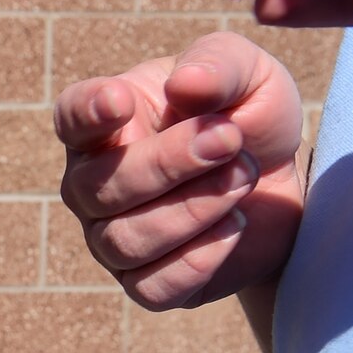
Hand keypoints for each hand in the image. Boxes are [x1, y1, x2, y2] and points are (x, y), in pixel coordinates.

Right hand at [55, 32, 304, 309]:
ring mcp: (112, 240)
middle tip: (230, 140)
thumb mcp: (247, 73)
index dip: (87, 113)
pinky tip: (236, 224)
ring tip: (245, 177)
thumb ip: (218, 66)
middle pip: (100, 189)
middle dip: (169, 164)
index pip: (71, 118)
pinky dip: (201, 257)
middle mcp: (92, 187)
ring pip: (126, 241)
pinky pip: (154, 286)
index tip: (120, 100)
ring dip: (194, 208)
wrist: (281, 180)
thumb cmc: (246, 115)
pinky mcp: (147, 284)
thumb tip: (183, 83)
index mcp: (102, 124)